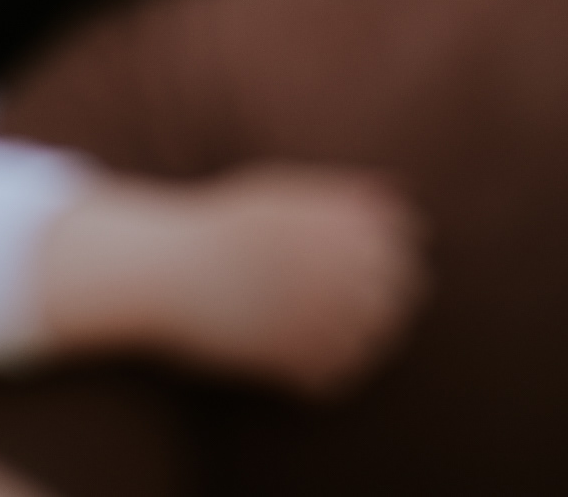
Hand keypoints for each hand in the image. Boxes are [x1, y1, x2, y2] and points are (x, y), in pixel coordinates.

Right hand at [37, 167, 426, 398]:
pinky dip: (338, 369)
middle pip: (397, 289)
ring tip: (340, 323)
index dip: (402, 250)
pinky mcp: (283, 357)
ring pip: (374, 337)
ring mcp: (299, 312)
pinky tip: (316, 352)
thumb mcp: (280, 192)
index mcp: (317, 219)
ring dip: (370, 334)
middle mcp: (314, 262)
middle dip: (394, 294)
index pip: (399, 238)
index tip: (388, 257)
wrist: (164, 270)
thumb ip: (343, 193)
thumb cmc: (226, 227)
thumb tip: (402, 195)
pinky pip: (339, 374)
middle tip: (369, 297)